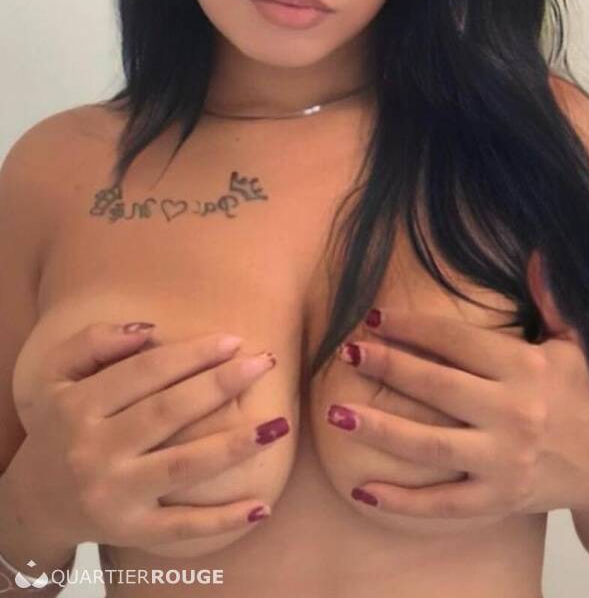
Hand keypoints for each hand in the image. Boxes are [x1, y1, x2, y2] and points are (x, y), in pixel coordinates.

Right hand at [9, 322, 286, 550]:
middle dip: (220, 386)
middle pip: (167, 413)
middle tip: (264, 363)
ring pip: (182, 467)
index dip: (191, 354)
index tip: (233, 340)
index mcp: (79, 407)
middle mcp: (95, 451)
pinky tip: (261, 506)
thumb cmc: (60, 424)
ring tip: (277, 425)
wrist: (36, 500)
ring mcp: (115, 495)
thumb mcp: (57, 375)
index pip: (144, 373)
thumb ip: (95, 342)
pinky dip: (222, 520)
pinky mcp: (131, 532)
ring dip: (233, 446)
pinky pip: (182, 528)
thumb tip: (149, 331)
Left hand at [327, 251, 588, 520]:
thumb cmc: (577, 396)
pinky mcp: (497, 500)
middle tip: (346, 353)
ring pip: (430, 446)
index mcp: (524, 369)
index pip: (456, 342)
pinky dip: (401, 501)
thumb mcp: (568, 344)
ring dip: (380, 430)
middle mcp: (513, 415)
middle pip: (437, 387)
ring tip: (338, 414)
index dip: (412, 328)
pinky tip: (363, 490)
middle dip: (388, 367)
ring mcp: (503, 461)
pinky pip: (442, 503)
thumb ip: (548, 301)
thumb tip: (536, 255)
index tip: (372, 318)